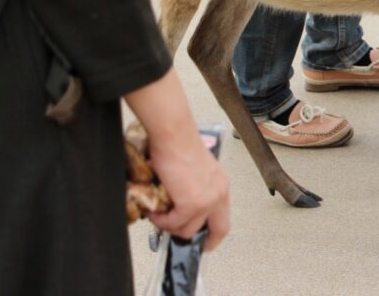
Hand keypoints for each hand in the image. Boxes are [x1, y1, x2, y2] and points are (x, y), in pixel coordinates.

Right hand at [124, 68, 230, 251]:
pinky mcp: (192, 203)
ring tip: (157, 214)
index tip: (204, 242)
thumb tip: (176, 207)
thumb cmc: (178, 145)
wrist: (174, 135)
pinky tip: (153, 211)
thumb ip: (193, 189)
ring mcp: (208, 200)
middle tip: (180, 241)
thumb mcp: (194, 171)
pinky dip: (161, 221)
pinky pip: (174, 223)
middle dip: (199, 241)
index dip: (214, 234)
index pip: (224, 219)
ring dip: (170, 226)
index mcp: (221, 185)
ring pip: (188, 229)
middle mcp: (220, 193)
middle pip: (218, 230)